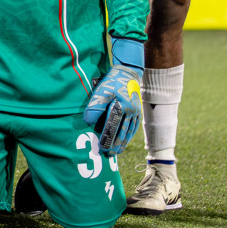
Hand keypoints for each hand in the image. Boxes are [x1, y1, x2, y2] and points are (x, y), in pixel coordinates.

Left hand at [83, 38, 142, 155]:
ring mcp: (136, 112)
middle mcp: (131, 112)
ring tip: (118, 152)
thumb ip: (95, 106)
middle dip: (115, 144)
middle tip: (109, 155)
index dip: (107, 138)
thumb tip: (88, 122)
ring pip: (129, 131)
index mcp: (121, 107)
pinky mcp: (138, 111)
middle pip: (122, 132)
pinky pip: (134, 127)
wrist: (128, 73)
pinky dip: (129, 135)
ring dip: (123, 142)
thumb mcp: (100, 91)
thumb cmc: (112, 82)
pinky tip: (126, 141)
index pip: (113, 127)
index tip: (102, 148)